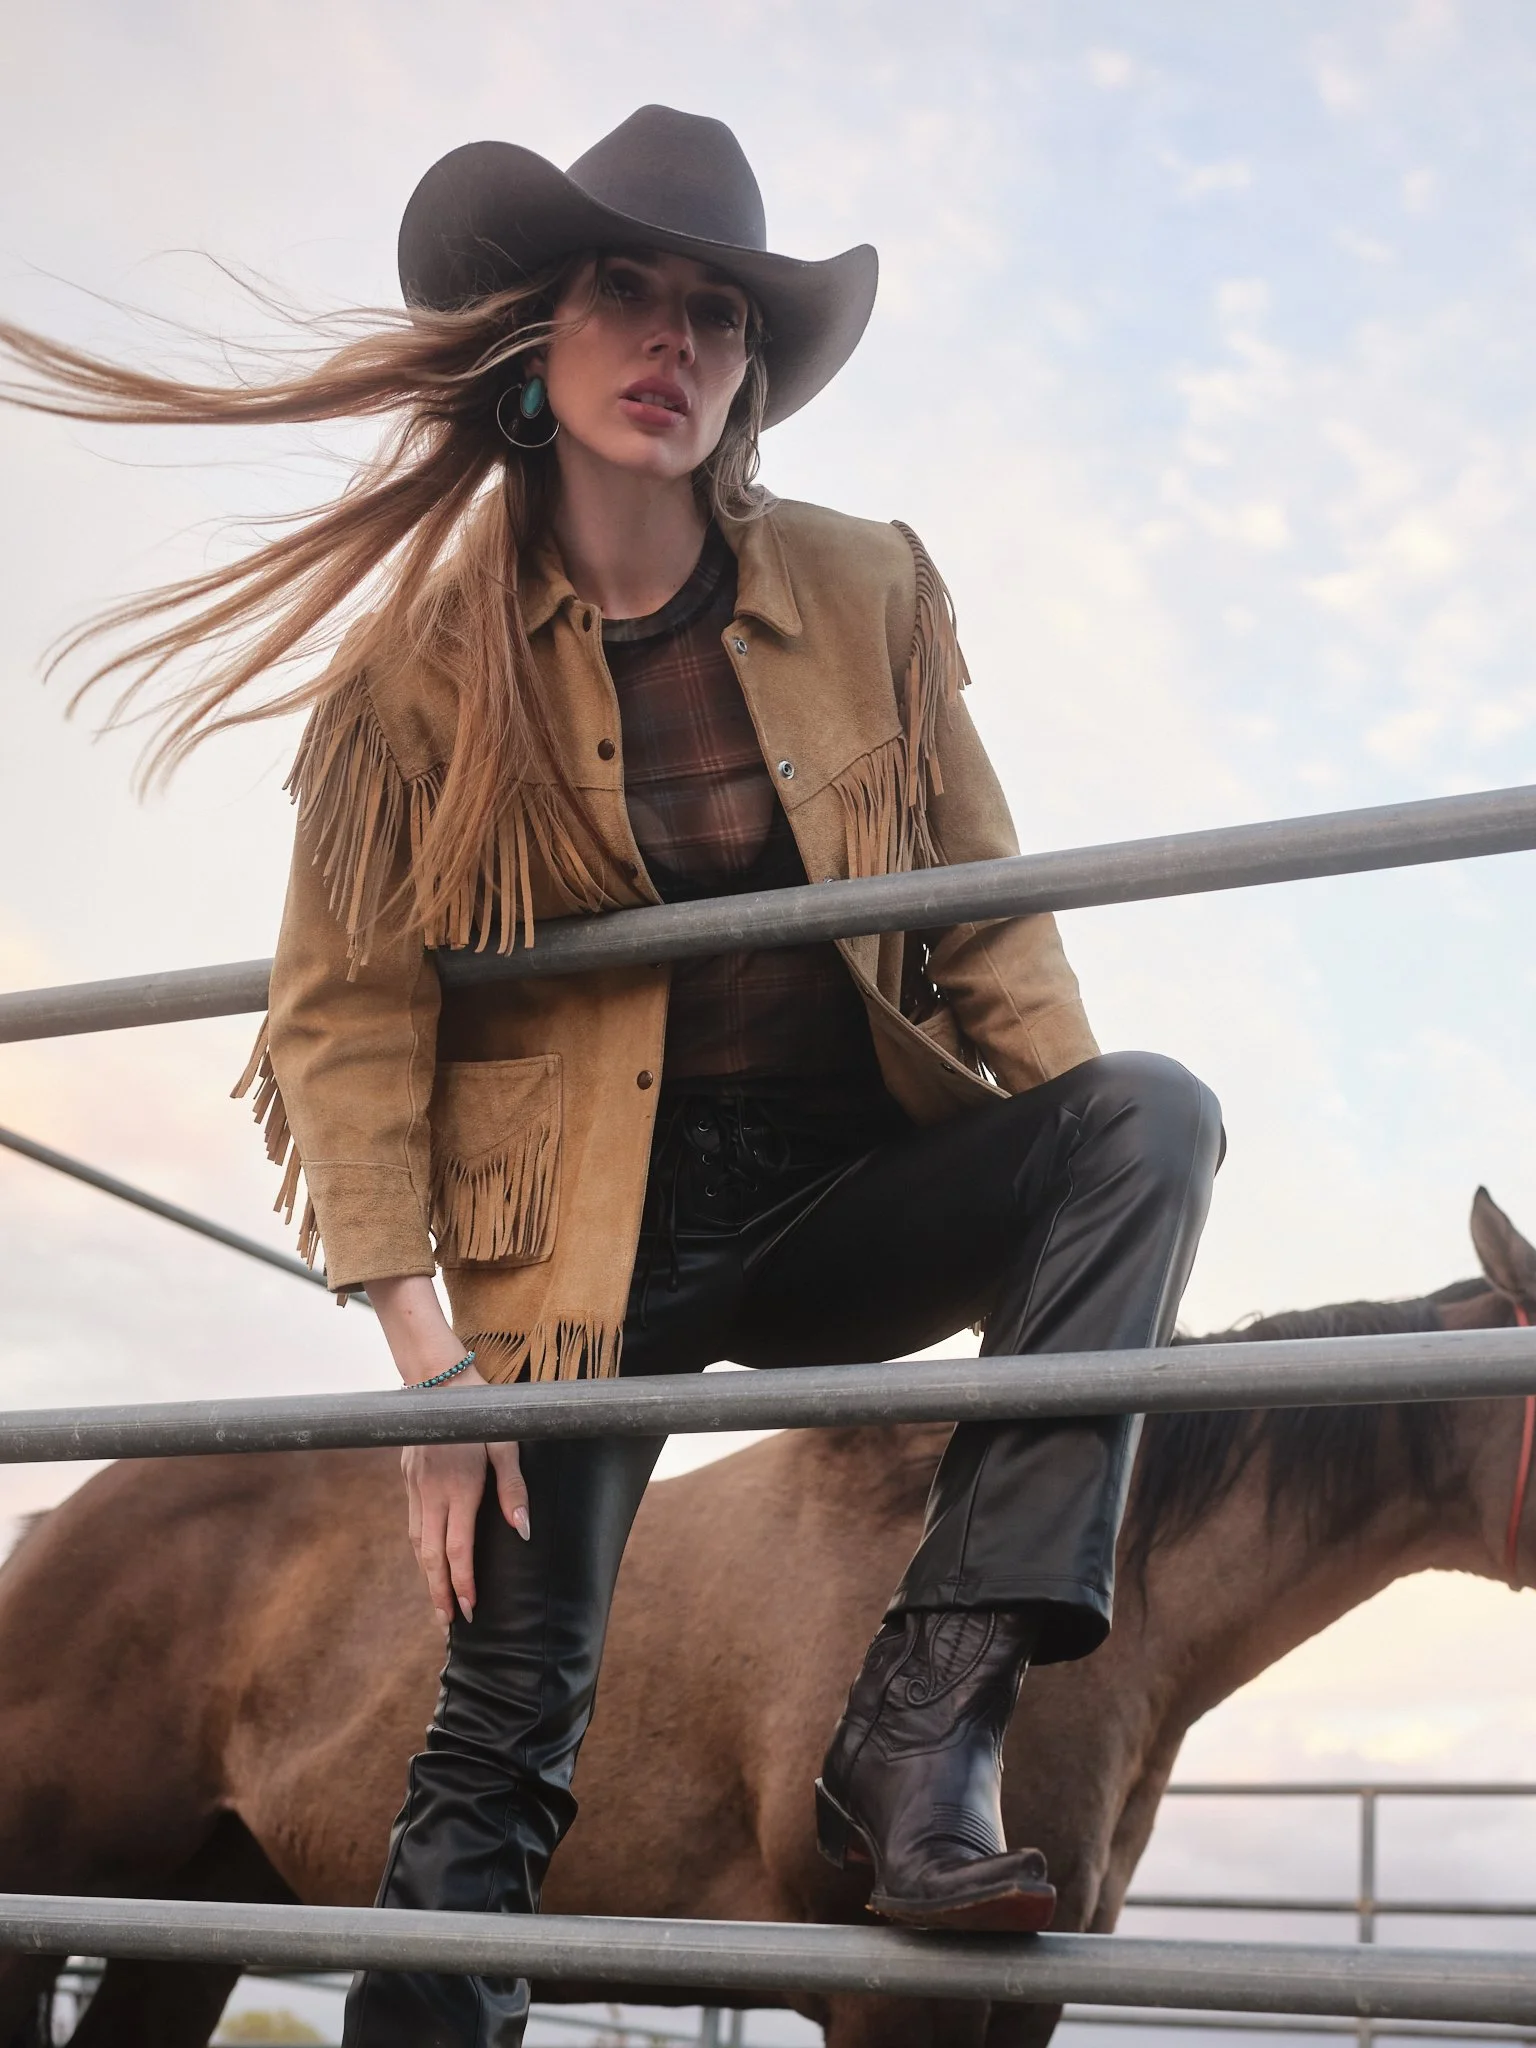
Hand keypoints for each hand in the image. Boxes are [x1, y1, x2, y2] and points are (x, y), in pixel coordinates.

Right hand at [367, 1274, 530, 1625]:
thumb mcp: (506, 1445)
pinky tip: (427, 1558)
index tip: (470, 1610)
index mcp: (458, 1488)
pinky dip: (420, 1548)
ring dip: (427, 1574)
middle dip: (439, 1593)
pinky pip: (412, 1522)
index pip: (457, 1550)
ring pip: (417, 1542)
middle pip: (431, 1556)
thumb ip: (513, 1488)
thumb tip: (522, 1530)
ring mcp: (415, 1486)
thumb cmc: (482, 1412)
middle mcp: (431, 1493)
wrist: (438, 1378)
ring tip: (437, 1601)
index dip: (463, 1584)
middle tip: (448, 1624)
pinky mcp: (408, 1477)